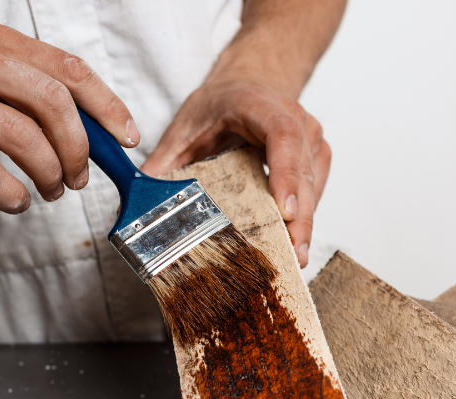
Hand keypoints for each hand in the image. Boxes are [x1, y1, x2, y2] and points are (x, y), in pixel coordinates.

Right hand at [0, 21, 138, 212]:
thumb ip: (40, 94)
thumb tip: (104, 137)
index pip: (69, 70)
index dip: (108, 108)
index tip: (128, 138)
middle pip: (53, 102)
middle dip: (79, 149)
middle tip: (79, 178)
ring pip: (23, 137)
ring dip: (49, 174)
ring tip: (50, 190)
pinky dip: (9, 193)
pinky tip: (16, 200)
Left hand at [141, 76, 330, 267]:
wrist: (247, 85)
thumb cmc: (220, 105)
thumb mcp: (185, 128)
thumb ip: (164, 164)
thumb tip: (136, 205)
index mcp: (259, 104)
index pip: (282, 136)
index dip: (285, 173)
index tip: (283, 210)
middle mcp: (294, 118)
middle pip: (302, 170)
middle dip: (299, 217)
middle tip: (293, 254)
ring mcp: (311, 137)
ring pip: (313, 185)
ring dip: (305, 223)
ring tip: (295, 257)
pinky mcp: (318, 157)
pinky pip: (316, 190)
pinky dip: (306, 216)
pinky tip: (294, 241)